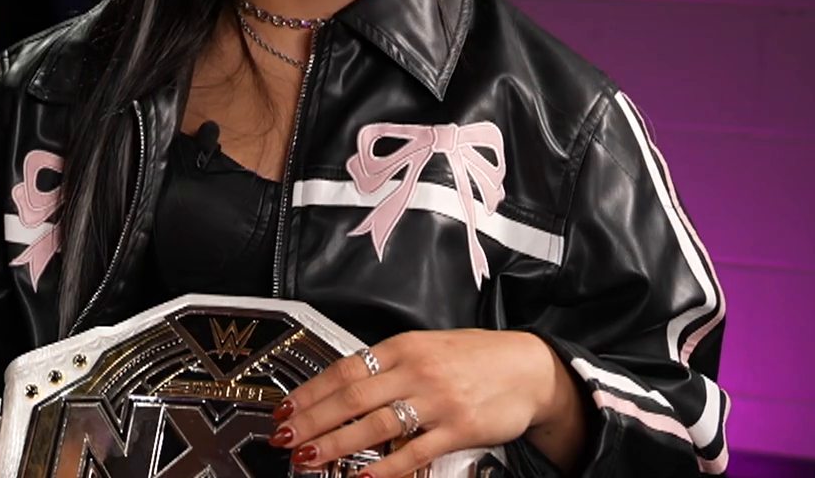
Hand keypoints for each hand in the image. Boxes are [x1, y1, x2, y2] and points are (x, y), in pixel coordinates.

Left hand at [270, 329, 584, 477]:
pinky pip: (414, 451)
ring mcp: (437, 400)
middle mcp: (415, 371)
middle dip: (312, 421)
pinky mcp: (459, 428)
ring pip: (375, 425)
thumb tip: (342, 388)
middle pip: (351, 399)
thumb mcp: (425, 347)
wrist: (529, 368)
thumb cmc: (474, 359)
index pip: (343, 370)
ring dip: (337, 444)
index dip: (310, 392)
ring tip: (310, 458)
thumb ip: (386, 365)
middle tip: (285, 438)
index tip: (284, 409)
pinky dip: (385, 468)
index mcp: (402, 347)